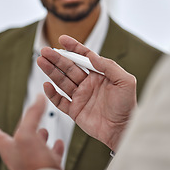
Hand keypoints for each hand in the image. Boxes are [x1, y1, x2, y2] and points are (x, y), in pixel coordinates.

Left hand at [0, 95, 63, 169]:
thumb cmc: (32, 163)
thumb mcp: (28, 132)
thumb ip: (32, 114)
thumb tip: (38, 97)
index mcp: (9, 148)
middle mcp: (19, 157)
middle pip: (18, 142)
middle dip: (23, 131)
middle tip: (25, 125)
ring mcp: (32, 163)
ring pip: (35, 148)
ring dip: (40, 138)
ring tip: (44, 131)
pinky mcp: (46, 167)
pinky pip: (51, 156)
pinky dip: (55, 148)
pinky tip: (59, 143)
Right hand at [37, 35, 136, 150]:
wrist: (124, 130)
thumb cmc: (128, 106)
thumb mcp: (125, 81)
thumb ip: (109, 66)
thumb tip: (92, 56)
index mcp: (99, 74)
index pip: (83, 57)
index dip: (73, 47)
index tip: (62, 39)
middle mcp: (88, 83)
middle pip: (69, 67)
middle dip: (57, 58)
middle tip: (45, 50)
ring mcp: (80, 97)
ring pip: (62, 81)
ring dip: (51, 71)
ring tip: (41, 61)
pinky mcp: (75, 111)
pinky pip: (60, 101)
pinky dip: (52, 94)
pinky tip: (46, 85)